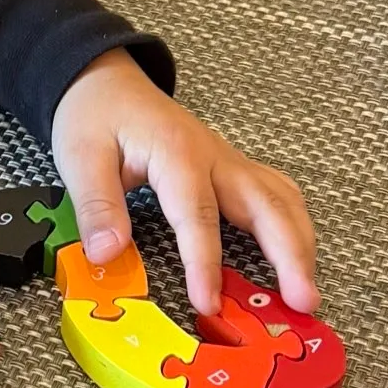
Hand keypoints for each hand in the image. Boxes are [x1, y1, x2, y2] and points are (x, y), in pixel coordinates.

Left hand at [50, 49, 318, 317]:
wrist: (107, 83)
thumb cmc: (95, 117)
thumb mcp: (80, 158)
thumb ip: (97, 206)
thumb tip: (107, 255)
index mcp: (177, 153)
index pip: (198, 215)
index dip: (205, 264)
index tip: (207, 303)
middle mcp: (215, 157)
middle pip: (266, 205)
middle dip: (290, 256)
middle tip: (303, 302)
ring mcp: (229, 162)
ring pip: (282, 200)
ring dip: (300, 244)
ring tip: (307, 291)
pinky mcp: (232, 169)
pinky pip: (276, 195)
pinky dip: (292, 226)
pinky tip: (295, 254)